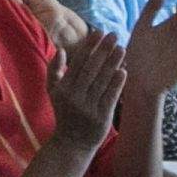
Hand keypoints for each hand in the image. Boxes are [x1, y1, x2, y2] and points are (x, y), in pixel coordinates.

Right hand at [47, 24, 132, 152]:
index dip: (89, 46)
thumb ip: (54, 70)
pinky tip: (123, 71)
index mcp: (63, 89)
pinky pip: (110, 97)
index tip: (99, 32)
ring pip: (102, 81)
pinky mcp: (101, 117)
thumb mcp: (53, 93)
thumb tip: (62, 50)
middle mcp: (74, 97)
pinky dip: (117, 83)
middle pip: (91, 69)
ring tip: (122, 49)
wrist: (71, 144)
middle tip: (114, 35)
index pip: (78, 63)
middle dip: (103, 50)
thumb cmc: (64, 113)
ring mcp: (88, 108)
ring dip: (113, 63)